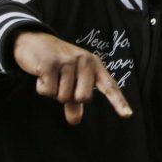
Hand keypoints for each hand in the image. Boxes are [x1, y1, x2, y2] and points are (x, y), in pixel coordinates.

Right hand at [12, 31, 132, 124]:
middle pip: (82, 98)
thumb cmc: (58, 63)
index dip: (118, 102)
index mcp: (95, 65)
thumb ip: (74, 102)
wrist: (34, 40)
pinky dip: (41, 88)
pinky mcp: (50, 64)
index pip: (109, 86)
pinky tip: (41, 74)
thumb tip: (75, 121)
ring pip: (62, 97)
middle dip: (69, 97)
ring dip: (53, 91)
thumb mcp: (71, 79)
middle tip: (61, 82)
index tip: (128, 115)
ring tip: (51, 75)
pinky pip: (47, 91)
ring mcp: (68, 62)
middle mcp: (85, 62)